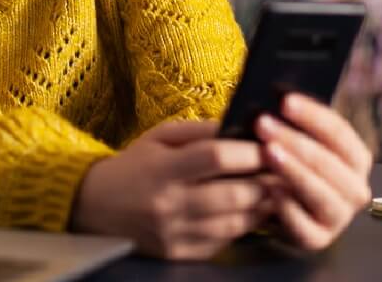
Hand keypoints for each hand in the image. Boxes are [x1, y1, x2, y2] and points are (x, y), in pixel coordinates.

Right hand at [71, 120, 272, 259]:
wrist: (96, 206)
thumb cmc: (134, 165)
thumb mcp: (159, 137)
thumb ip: (198, 131)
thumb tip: (238, 127)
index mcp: (163, 169)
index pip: (214, 158)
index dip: (247, 152)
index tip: (269, 145)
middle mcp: (170, 204)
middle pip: (232, 195)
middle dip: (264, 183)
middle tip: (285, 172)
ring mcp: (176, 234)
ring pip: (234, 223)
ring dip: (261, 207)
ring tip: (276, 191)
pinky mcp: (181, 255)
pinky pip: (223, 242)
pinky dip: (242, 226)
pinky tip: (252, 211)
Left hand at [254, 93, 372, 250]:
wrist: (285, 204)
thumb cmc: (291, 159)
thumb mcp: (297, 136)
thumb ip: (293, 120)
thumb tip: (276, 93)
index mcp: (355, 157)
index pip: (339, 132)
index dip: (312, 114)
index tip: (284, 100)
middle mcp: (355, 188)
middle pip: (329, 162)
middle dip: (295, 141)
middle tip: (263, 123)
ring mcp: (339, 217)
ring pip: (321, 194)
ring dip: (293, 171)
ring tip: (267, 151)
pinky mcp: (319, 239)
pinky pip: (306, 228)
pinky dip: (288, 209)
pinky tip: (269, 190)